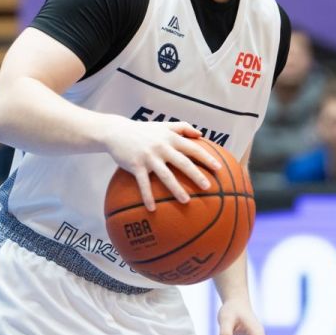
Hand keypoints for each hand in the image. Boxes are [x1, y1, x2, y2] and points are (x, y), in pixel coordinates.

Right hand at [103, 119, 221, 210]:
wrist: (117, 131)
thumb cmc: (144, 130)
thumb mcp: (163, 125)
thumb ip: (183, 127)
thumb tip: (201, 134)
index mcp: (170, 138)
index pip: (192, 148)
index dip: (206, 158)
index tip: (218, 168)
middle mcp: (161, 147)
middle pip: (182, 162)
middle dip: (196, 175)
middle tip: (208, 187)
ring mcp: (149, 157)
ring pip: (166, 175)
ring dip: (176, 189)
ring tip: (186, 201)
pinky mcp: (136, 165)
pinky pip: (143, 184)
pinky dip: (147, 197)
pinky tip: (152, 209)